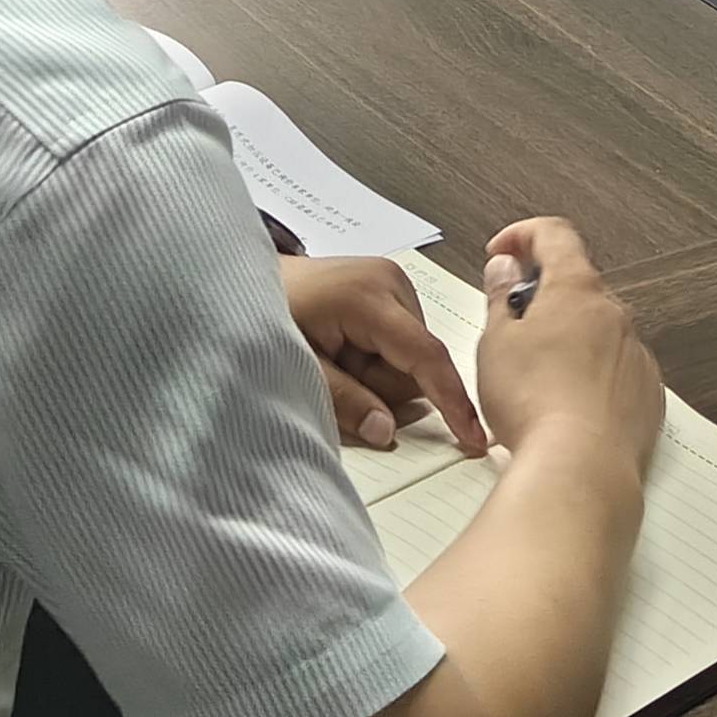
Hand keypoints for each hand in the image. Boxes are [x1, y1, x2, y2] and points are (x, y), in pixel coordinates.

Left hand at [281, 254, 489, 455]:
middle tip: (332, 374)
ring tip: (329, 359)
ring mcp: (389, 282)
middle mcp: (391, 282)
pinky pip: (396, 344)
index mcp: (371, 296)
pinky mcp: (383, 289)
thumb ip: (344, 401)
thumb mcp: (297, 366)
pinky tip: (337, 350)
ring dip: (373, 375)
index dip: (452, 402)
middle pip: (417, 364)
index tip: (473, 438)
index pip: (426, 357)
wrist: (243, 279)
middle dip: (381, 386)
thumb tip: (386, 431)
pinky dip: (370, 360)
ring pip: (408, 358)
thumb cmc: (262, 313)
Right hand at [472, 217, 662, 474]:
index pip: (554, 235)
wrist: (580, 468)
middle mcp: (614, 315)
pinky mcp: (646, 395)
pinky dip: (593, 376)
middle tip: (510, 324)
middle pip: (576, 285)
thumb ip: (500, 297)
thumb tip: (505, 269)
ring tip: (534, 376)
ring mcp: (635, 355)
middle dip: (543, 297)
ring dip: (569, 339)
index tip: (504, 252)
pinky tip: (566, 403)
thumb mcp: (496, 343)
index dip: (523, 236)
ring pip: (598, 331)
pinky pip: (617, 370)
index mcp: (576, 290)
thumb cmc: (536, 405)